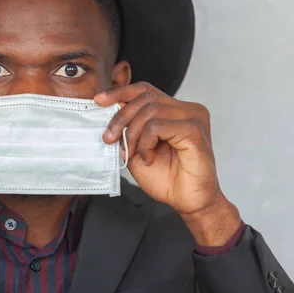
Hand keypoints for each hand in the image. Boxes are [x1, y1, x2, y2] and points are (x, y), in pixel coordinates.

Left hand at [95, 82, 240, 245]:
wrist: (187, 202)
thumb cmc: (166, 178)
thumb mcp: (137, 149)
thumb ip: (128, 130)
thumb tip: (108, 112)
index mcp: (174, 110)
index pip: (145, 90)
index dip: (120, 92)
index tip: (99, 100)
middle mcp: (186, 109)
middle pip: (145, 97)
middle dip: (121, 117)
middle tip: (110, 138)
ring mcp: (193, 118)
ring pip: (150, 109)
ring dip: (133, 133)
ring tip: (135, 154)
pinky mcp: (194, 130)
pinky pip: (158, 126)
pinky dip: (146, 142)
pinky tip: (148, 158)